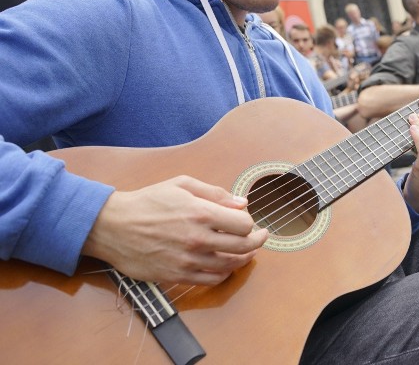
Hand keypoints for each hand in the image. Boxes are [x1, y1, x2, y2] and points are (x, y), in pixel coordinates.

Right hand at [82, 176, 267, 284]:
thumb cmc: (148, 201)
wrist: (113, 226)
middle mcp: (197, 238)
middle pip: (242, 246)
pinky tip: (226, 266)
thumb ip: (215, 193)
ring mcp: (188, 259)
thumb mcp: (182, 185)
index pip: (244, 224)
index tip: (248, 221)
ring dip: (244, 259)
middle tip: (260, 237)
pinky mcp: (177, 275)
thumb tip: (242, 203)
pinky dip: (224, 274)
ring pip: (230, 265)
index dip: (250, 222)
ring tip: (248, 252)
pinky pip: (211, 280)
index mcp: (201, 213)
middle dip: (257, 241)